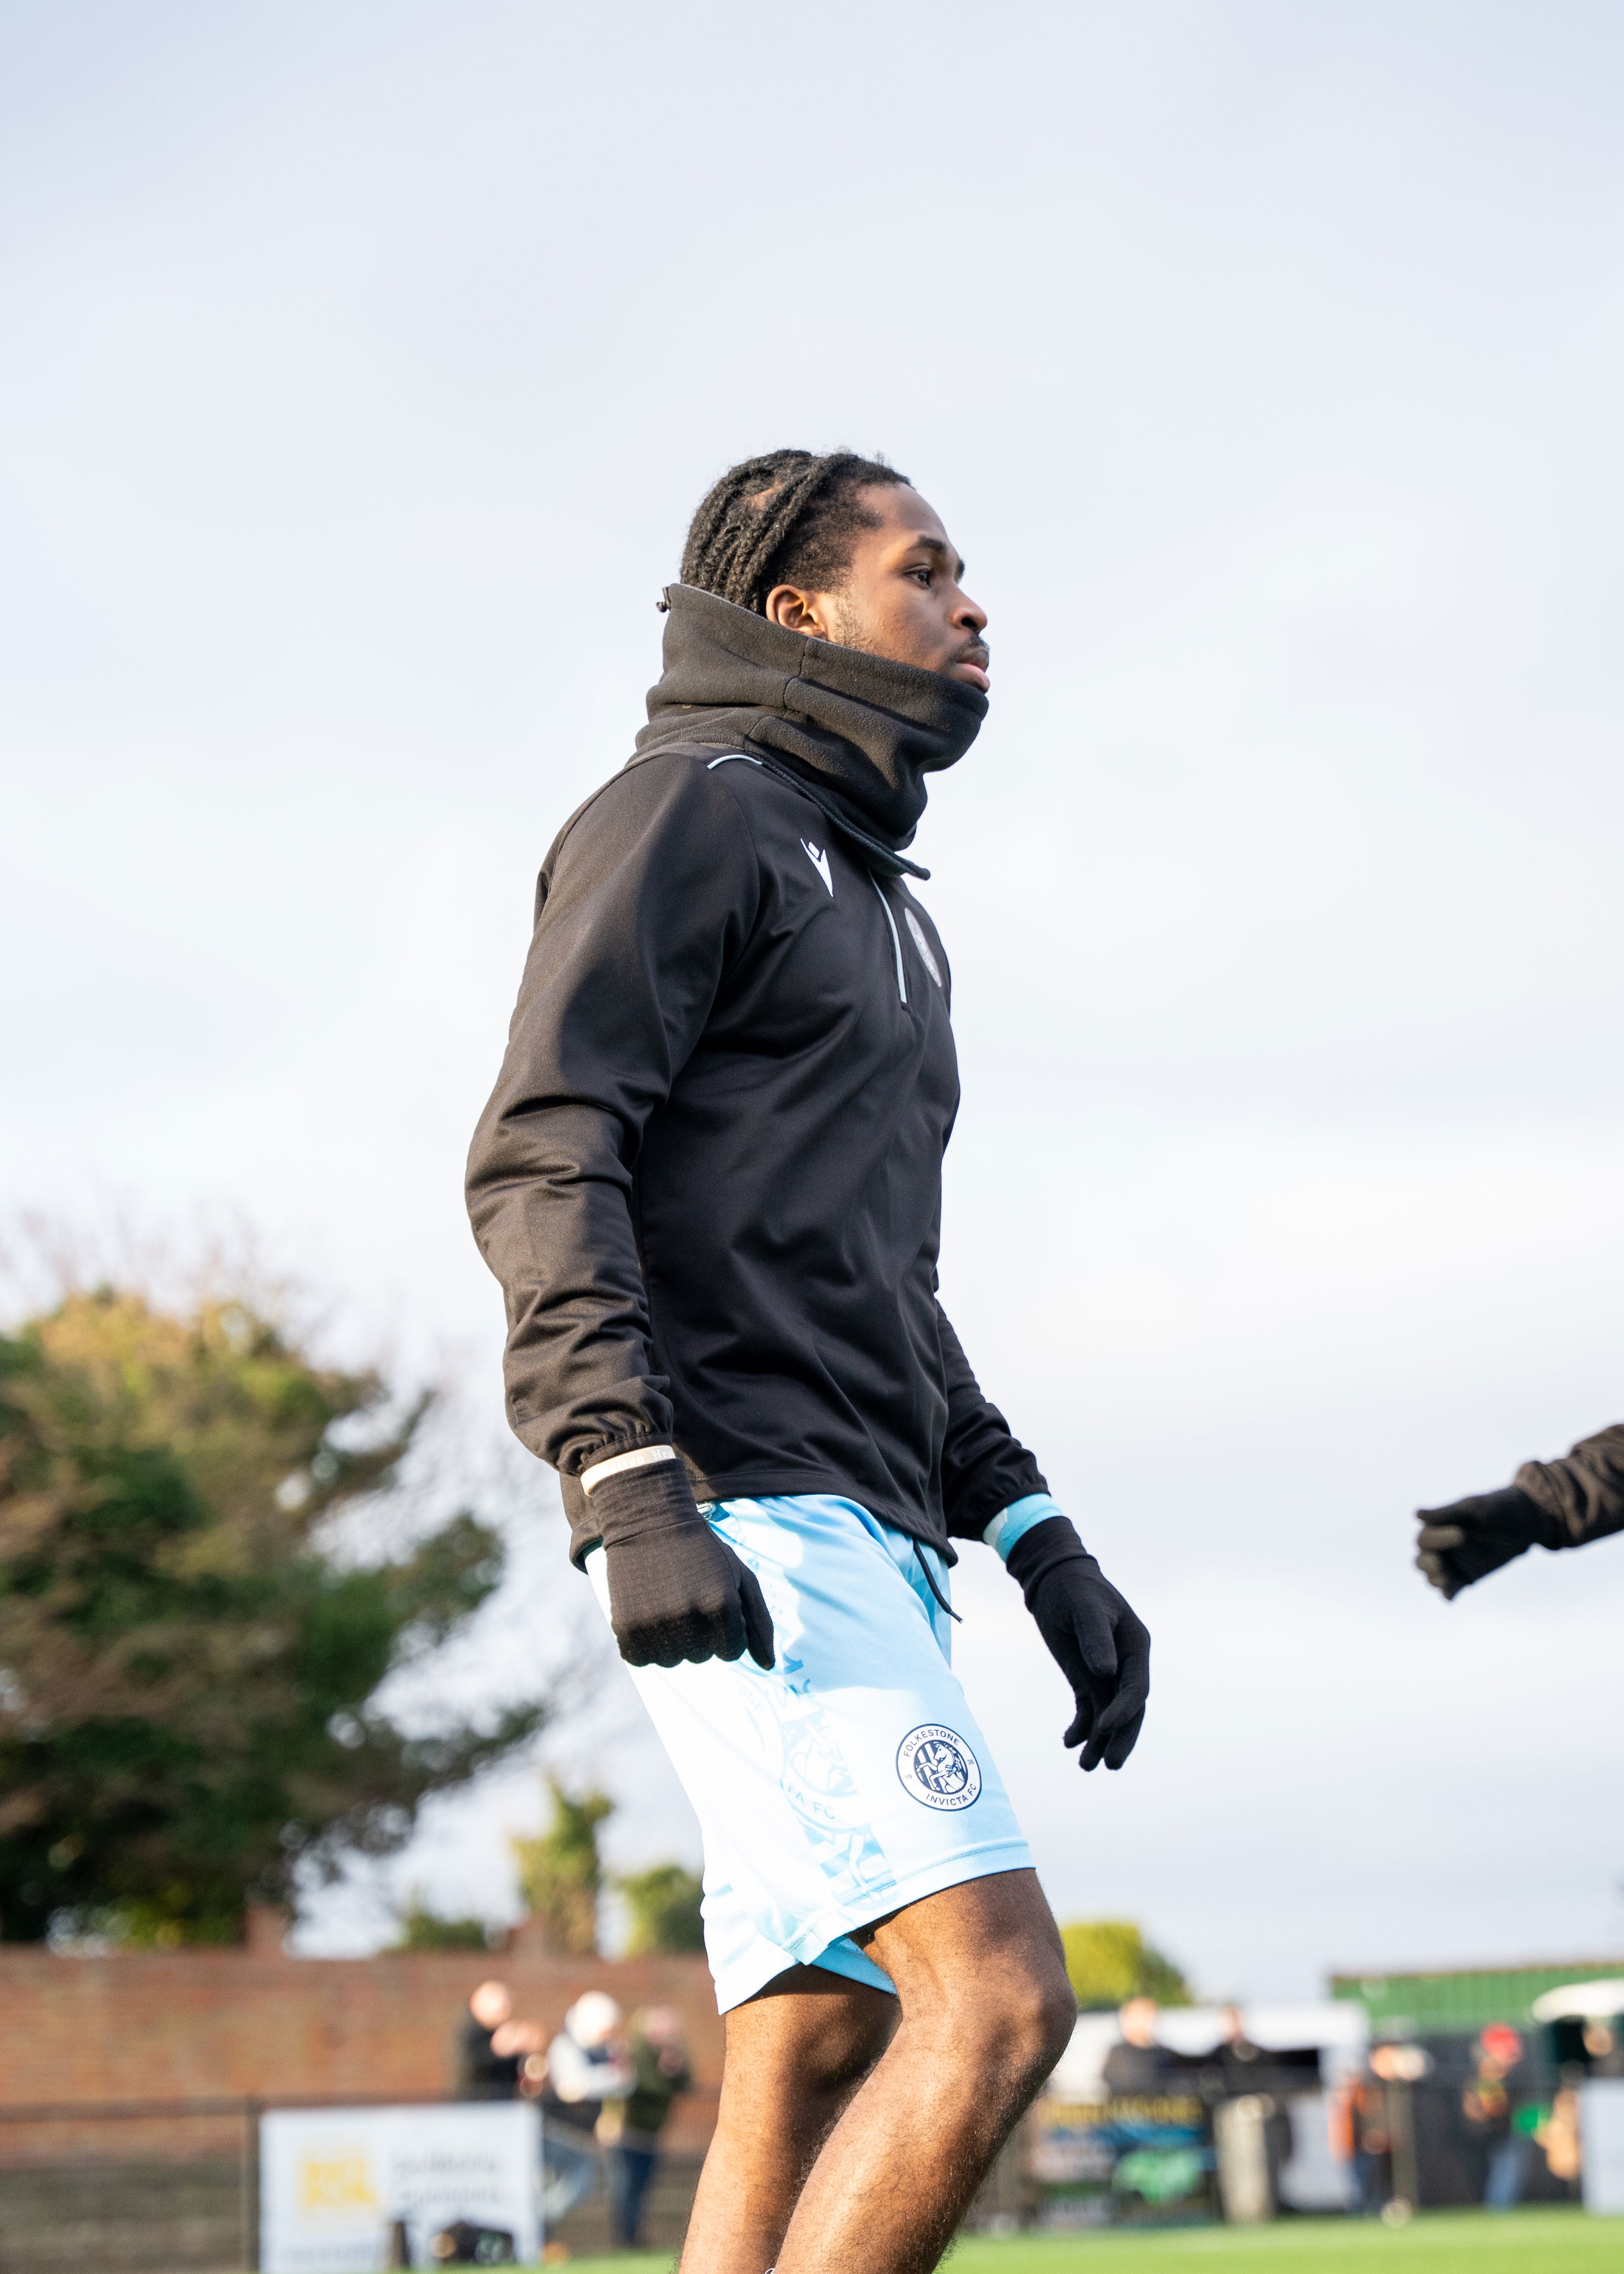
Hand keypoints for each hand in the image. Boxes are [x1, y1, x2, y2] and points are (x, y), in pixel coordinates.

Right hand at [586, 1458, 773, 1667]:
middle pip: (702, 1656)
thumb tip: (769, 1667)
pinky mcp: (626, 1627)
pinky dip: (644, 1642)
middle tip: (687, 1596)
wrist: (650, 1521)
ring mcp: (655, 1624)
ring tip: (666, 1602)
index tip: (713, 1603)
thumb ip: (759, 1623)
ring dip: (672, 1640)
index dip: (725, 1629)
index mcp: (722, 1605)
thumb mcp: (740, 1577)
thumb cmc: (702, 1552)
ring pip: (672, 1661)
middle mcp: (689, 1618)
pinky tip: (647, 1611)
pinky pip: (641, 1659)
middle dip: (700, 1633)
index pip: (731, 1651)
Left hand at [1005, 1516, 1149, 1769]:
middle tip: (1109, 1765)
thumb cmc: (1073, 1587)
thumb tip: (1107, 1672)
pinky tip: (1069, 1741)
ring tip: (1085, 1766)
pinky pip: (1089, 1709)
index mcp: (1135, 1645)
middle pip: (1129, 1709)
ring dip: (1100, 1740)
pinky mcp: (1087, 1678)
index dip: (1124, 1711)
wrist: (1053, 1579)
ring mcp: (1107, 1673)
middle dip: (1120, 1738)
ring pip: (1109, 1715)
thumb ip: (1095, 1637)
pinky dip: (1081, 1727)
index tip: (1105, 1729)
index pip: (1136, 1687)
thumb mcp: (1084, 1607)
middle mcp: (1125, 1663)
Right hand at [1414, 1484, 1559, 1599]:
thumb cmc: (1498, 1507)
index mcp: (1438, 1526)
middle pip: (1421, 1561)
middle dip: (1427, 1565)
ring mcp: (1454, 1563)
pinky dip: (1449, 1594)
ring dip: (1435, 1580)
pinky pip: (1453, 1588)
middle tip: (1440, 1565)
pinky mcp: (1467, 1576)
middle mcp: (1442, 1546)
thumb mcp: (1473, 1507)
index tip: (1462, 1534)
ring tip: (1445, 1581)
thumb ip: (1446, 1513)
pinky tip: (1451, 1596)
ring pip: (1433, 1577)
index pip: (1424, 1539)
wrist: (1527, 1521)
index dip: (1437, 1539)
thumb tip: (1416, 1514)